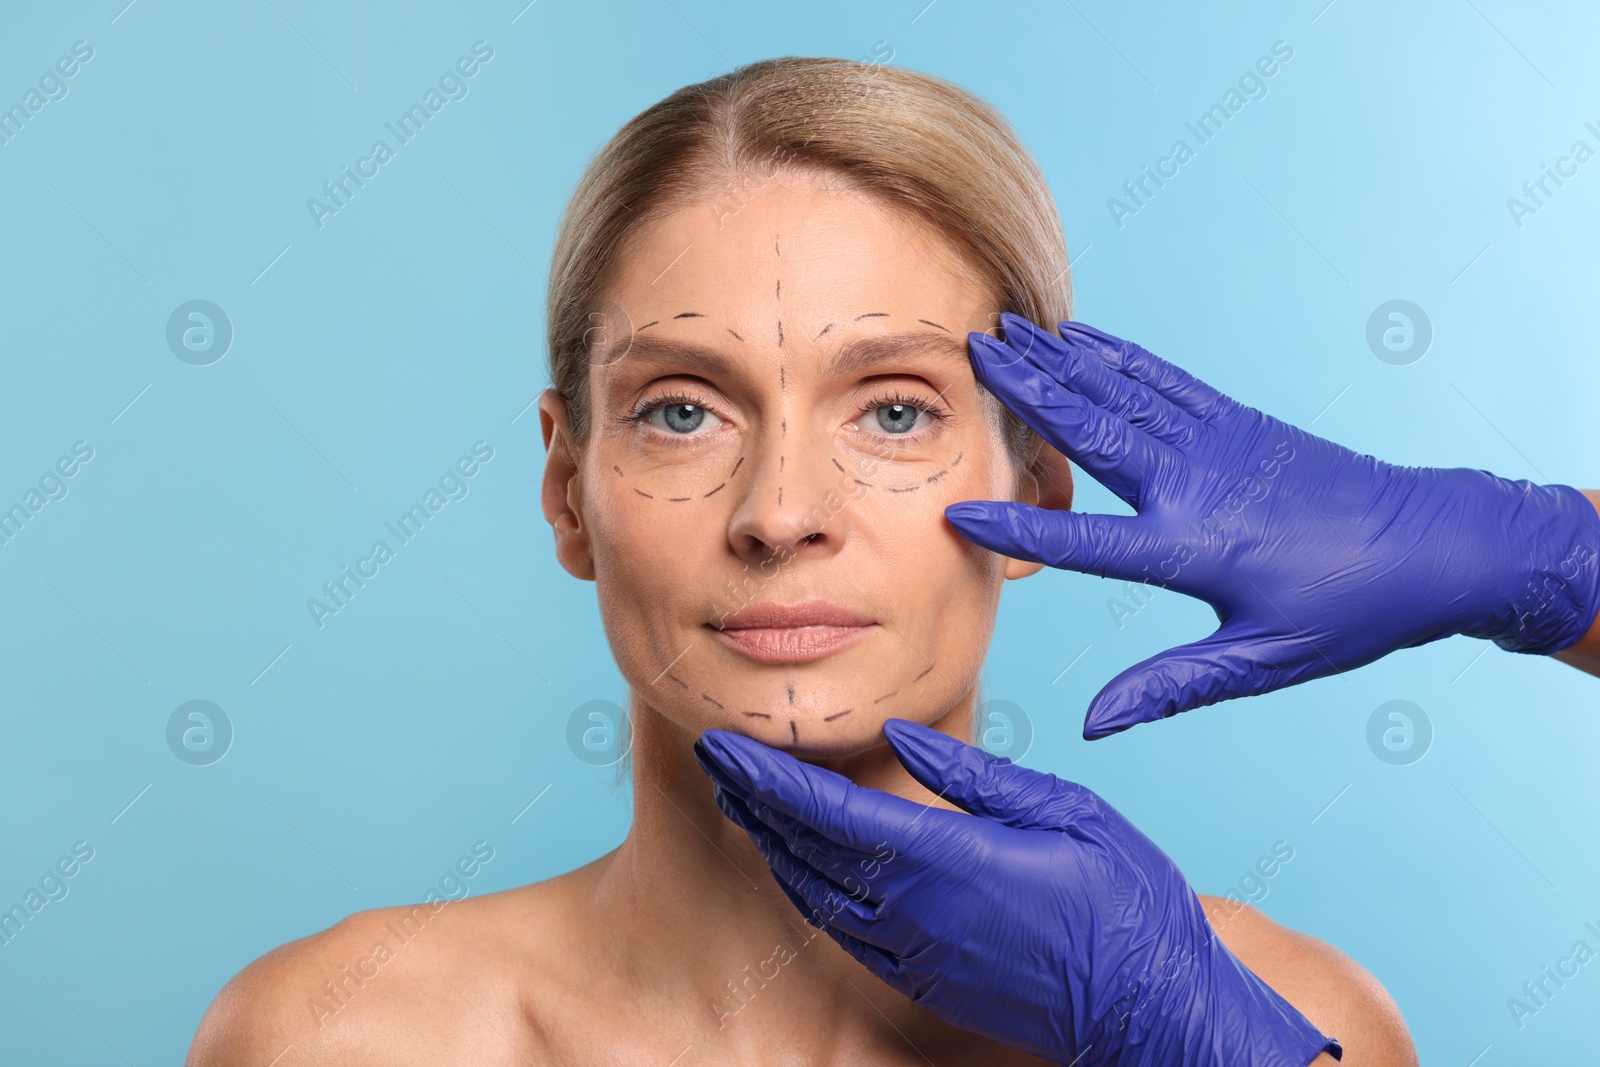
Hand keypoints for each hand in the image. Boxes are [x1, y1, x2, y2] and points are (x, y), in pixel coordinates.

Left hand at [693, 720, 1339, 1066]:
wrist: (1150, 1010)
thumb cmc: (1124, 902)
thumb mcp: (1066, 811)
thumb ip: (974, 776)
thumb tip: (899, 736)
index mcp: (948, 859)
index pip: (829, 811)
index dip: (767, 776)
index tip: (724, 744)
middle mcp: (915, 911)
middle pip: (806, 850)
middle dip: (752, 800)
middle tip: (715, 758)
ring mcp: (915, 954)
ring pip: (816, 894)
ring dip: (772, 846)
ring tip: (743, 803)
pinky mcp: (923, 982)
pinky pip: (844, 932)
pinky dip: (809, 890)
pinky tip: (800, 866)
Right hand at [948, 313, 1599, 737]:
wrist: (1437, 543)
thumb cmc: (1351, 611)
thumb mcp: (1262, 662)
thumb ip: (1170, 688)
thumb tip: (1092, 725)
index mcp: (1194, 549)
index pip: (1085, 543)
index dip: (1019, 531)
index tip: (956, 512)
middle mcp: (1195, 485)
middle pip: (1092, 432)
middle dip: (1027, 391)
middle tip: (972, 351)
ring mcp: (1217, 443)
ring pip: (1121, 394)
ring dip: (1060, 360)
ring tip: (1008, 329)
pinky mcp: (1237, 423)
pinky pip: (1163, 382)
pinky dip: (1117, 356)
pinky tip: (1084, 337)